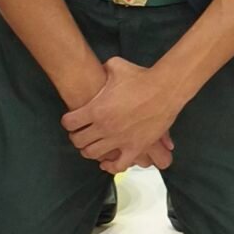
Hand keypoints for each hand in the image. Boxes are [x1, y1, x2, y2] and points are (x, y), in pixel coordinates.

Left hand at [62, 58, 176, 173]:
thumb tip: (100, 68)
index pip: (69, 122)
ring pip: (93, 154)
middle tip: (79, 134)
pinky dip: (110, 166)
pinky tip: (107, 163)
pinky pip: (118, 165)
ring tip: (91, 146)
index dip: (68, 121)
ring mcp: (119, 140)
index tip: (71, 121)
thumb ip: (103, 69)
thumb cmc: (141, 77)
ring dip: (89, 151)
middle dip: (76, 137)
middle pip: (78, 141)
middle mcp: (104, 127)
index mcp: (96, 109)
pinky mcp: (135, 148)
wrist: (165, 89)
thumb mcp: (116, 66)